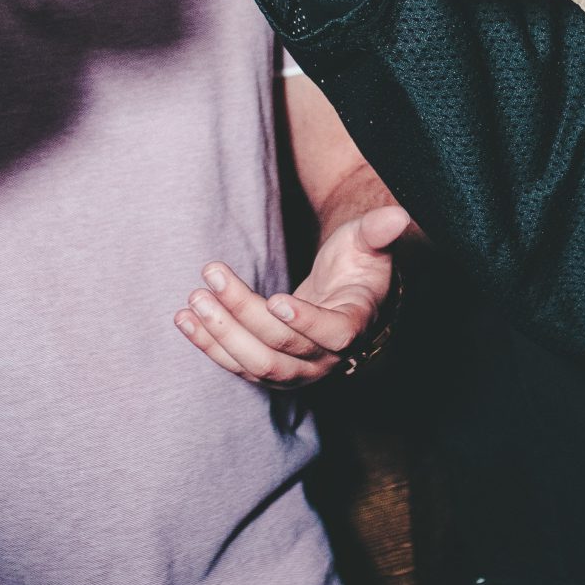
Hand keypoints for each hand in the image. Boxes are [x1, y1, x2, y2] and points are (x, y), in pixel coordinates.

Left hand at [177, 203, 411, 386]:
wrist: (344, 294)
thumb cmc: (357, 263)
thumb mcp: (368, 242)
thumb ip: (379, 230)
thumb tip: (400, 214)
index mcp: (355, 324)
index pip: (334, 333)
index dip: (307, 322)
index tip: (276, 301)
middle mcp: (328, 357)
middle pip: (283, 348)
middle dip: (243, 316)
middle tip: (210, 279)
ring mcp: (299, 369)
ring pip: (257, 364)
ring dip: (221, 334)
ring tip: (194, 299)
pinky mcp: (272, 369)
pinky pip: (237, 366)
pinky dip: (209, 345)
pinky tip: (184, 320)